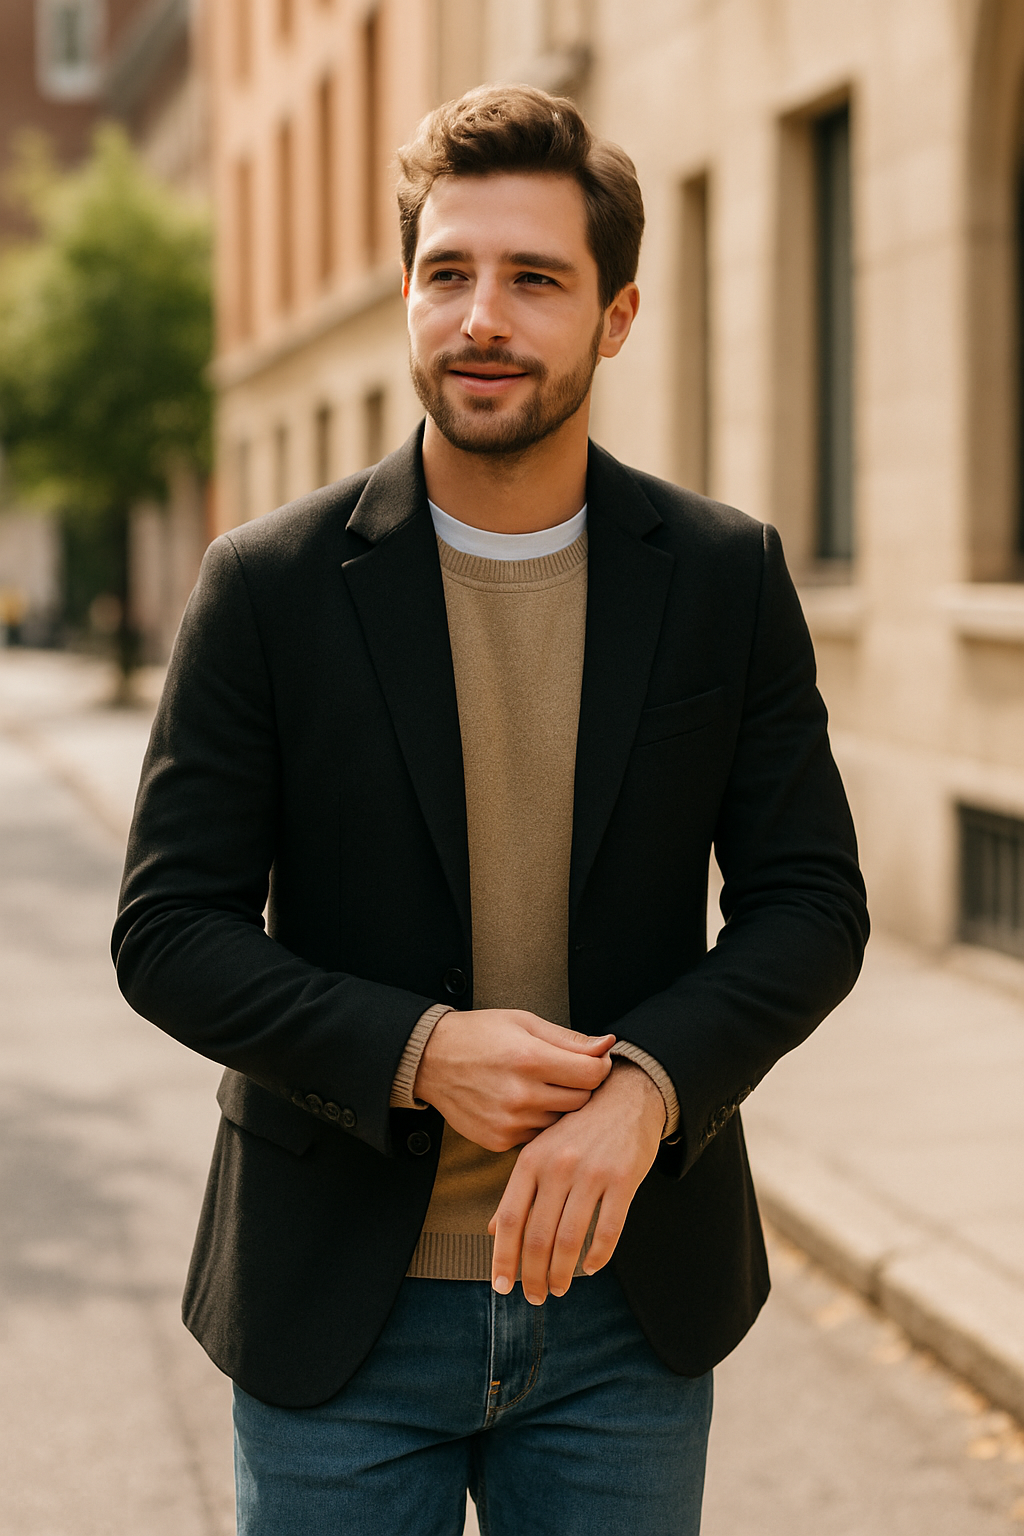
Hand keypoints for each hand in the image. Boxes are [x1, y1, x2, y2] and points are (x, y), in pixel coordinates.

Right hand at [413, 1009, 614, 1151]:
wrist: (431, 1060)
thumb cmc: (480, 1035)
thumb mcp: (524, 1023)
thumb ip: (569, 1039)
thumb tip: (608, 1045)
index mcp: (529, 1059)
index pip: (592, 1075)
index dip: (600, 1066)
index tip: (595, 1061)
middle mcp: (520, 1095)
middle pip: (581, 1100)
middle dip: (581, 1086)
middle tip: (568, 1073)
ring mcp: (509, 1122)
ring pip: (561, 1121)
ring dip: (560, 1106)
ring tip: (543, 1087)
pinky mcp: (499, 1141)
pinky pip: (538, 1135)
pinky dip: (538, 1121)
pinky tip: (524, 1103)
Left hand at [487, 1060, 663, 1303]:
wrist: (625, 1094)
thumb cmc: (577, 1128)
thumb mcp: (541, 1150)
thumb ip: (519, 1190)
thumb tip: (494, 1230)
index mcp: (532, 1159)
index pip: (510, 1219)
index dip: (503, 1258)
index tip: (501, 1286)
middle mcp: (558, 1166)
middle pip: (538, 1236)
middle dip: (534, 1275)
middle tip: (535, 1297)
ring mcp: (592, 1172)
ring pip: (571, 1239)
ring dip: (563, 1273)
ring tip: (559, 1289)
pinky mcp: (623, 1178)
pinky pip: (609, 1230)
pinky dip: (598, 1256)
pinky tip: (591, 1268)